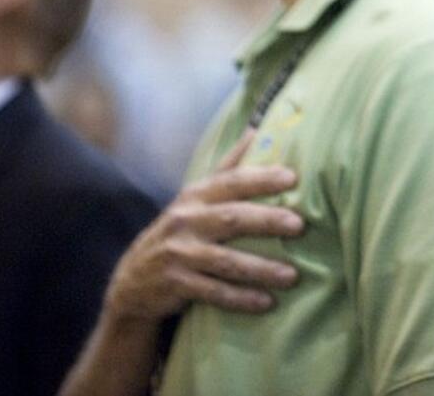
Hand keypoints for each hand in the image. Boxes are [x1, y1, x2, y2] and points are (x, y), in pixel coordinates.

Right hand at [105, 128, 304, 320]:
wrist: (134, 279)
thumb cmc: (180, 231)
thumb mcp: (195, 197)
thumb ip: (227, 168)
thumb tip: (256, 130)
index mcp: (195, 196)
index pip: (230, 182)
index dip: (260, 178)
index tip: (293, 178)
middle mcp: (185, 221)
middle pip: (231, 218)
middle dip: (266, 220)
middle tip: (299, 225)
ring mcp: (178, 253)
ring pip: (224, 261)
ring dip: (260, 268)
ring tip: (292, 275)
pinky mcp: (175, 284)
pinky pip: (212, 292)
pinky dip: (239, 298)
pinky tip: (266, 303)